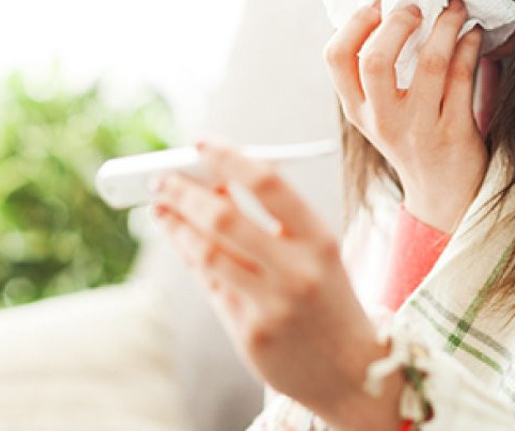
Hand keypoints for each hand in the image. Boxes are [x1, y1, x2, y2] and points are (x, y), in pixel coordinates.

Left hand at [152, 141, 402, 429]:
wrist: (353, 372)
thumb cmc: (328, 299)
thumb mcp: (316, 254)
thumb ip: (271, 222)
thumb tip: (212, 182)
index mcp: (320, 241)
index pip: (267, 184)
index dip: (228, 157)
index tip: (199, 141)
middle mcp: (297, 272)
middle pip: (224, 218)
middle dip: (185, 192)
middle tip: (161, 177)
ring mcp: (272, 306)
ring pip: (206, 253)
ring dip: (176, 225)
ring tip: (160, 207)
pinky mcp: (250, 334)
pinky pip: (210, 285)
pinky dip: (190, 256)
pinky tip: (179, 240)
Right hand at [324, 0, 487, 231]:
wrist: (443, 195)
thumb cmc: (412, 139)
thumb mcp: (379, 112)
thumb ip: (375, 72)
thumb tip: (389, 4)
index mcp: (357, 109)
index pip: (336, 57)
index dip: (356, 22)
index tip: (379, 2)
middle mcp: (382, 120)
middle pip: (375, 60)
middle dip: (399, 22)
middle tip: (418, 5)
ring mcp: (419, 128)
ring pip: (431, 64)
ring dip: (445, 26)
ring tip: (455, 8)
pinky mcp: (454, 133)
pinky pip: (463, 78)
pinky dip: (469, 47)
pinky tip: (473, 34)